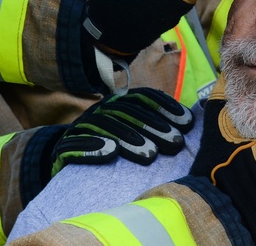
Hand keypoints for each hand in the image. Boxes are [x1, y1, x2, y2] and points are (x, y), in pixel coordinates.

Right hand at [51, 88, 194, 174]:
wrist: (66, 158)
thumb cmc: (108, 146)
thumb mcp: (131, 133)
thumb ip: (155, 126)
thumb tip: (191, 122)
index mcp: (117, 104)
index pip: (142, 98)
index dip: (164, 107)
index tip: (186, 123)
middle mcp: (100, 110)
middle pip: (128, 113)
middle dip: (153, 127)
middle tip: (174, 144)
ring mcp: (81, 126)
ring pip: (106, 126)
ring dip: (128, 138)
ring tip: (149, 155)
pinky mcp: (64, 146)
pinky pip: (77, 143)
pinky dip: (93, 146)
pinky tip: (111, 153)